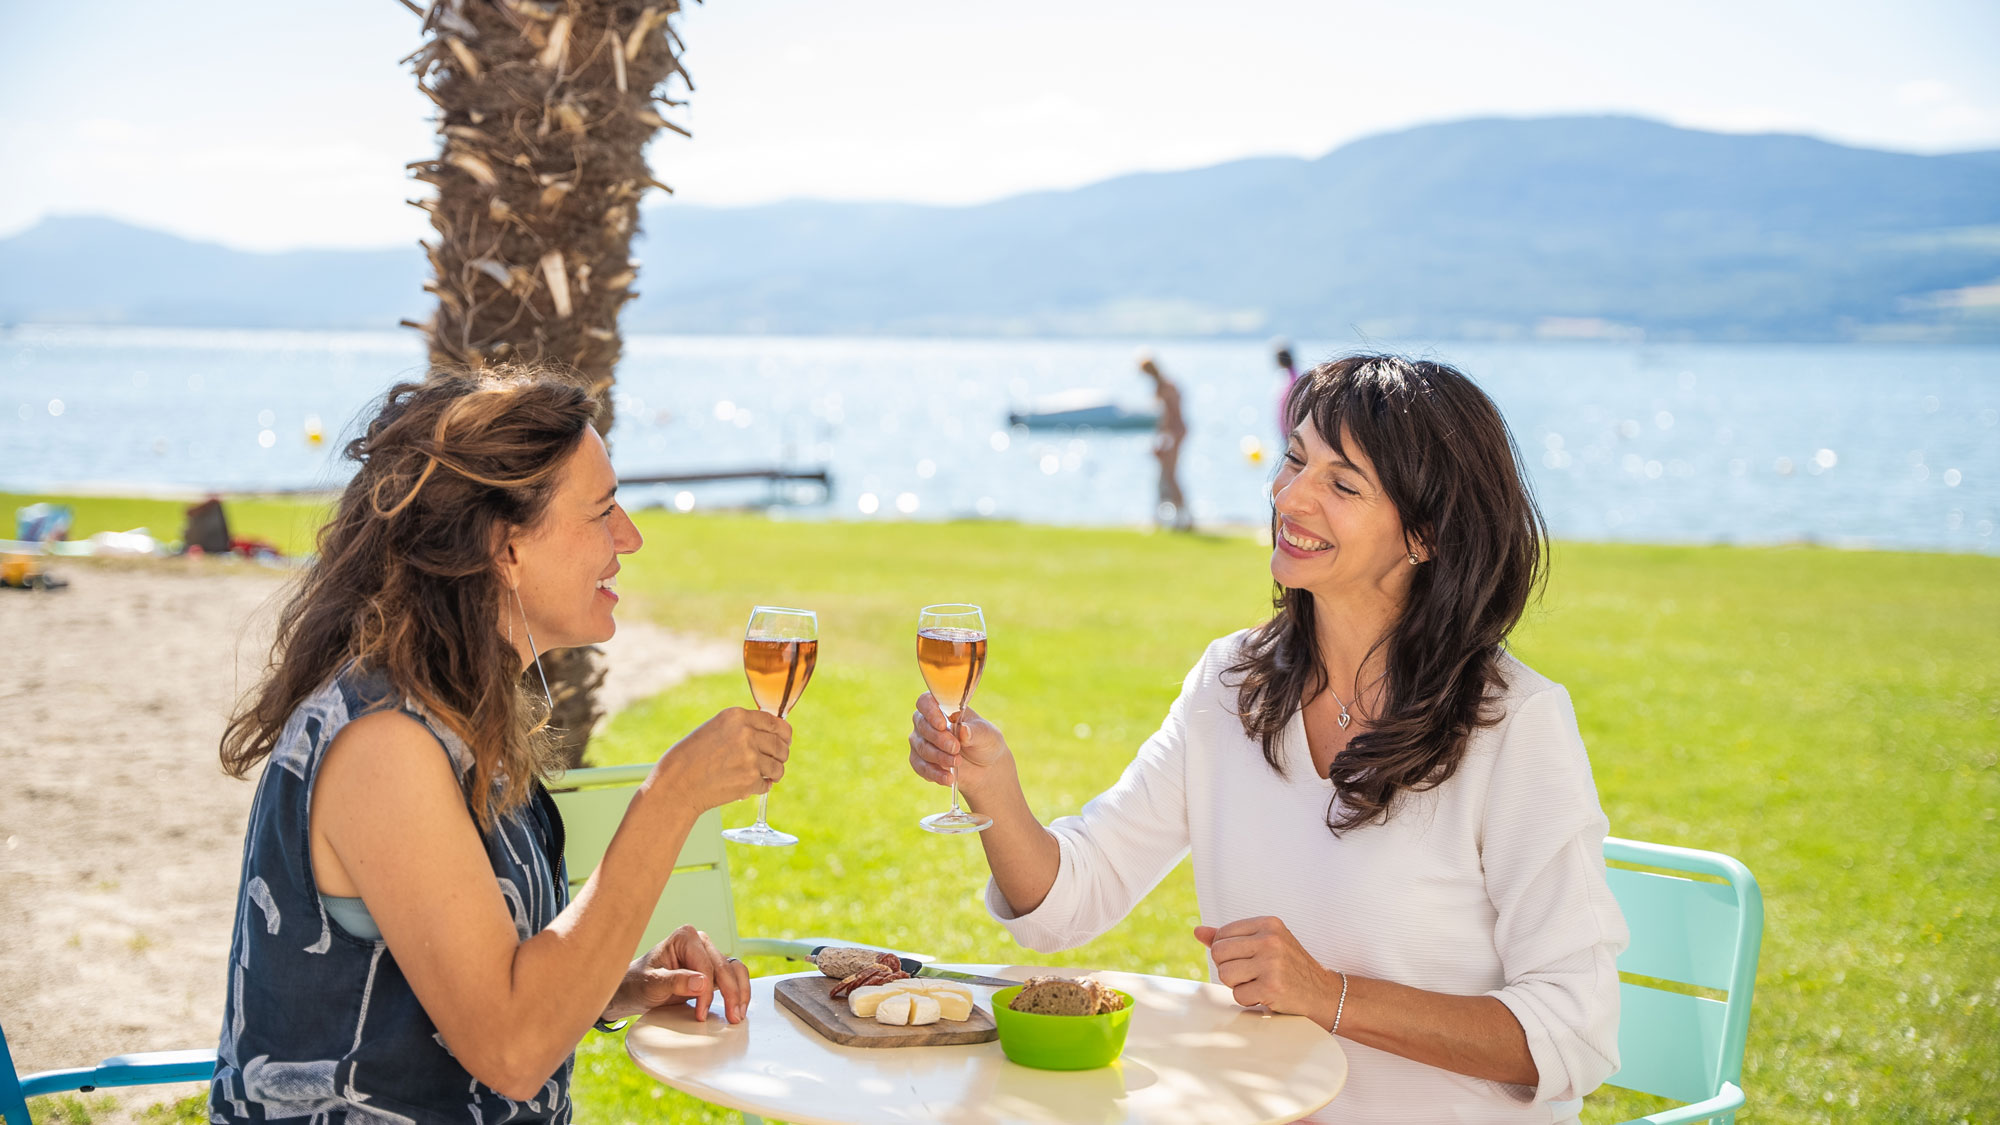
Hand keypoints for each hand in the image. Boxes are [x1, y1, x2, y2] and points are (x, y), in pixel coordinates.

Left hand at [602, 924, 751, 1023]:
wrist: (632, 991)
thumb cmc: (637, 982)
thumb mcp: (652, 984)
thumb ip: (676, 982)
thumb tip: (702, 982)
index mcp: (685, 938)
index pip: (705, 965)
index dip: (706, 991)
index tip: (701, 1013)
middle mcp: (700, 942)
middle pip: (725, 967)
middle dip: (731, 993)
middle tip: (732, 1016)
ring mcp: (707, 955)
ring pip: (734, 970)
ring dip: (740, 992)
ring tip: (738, 1014)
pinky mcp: (711, 970)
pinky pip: (732, 978)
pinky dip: (737, 992)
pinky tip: (737, 1007)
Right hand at [657, 707, 790, 812]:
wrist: (676, 784)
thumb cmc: (690, 758)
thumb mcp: (714, 730)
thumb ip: (740, 728)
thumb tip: (772, 735)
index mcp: (736, 716)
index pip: (775, 722)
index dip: (784, 733)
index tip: (786, 740)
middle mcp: (746, 733)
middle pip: (781, 745)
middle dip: (781, 756)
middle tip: (774, 763)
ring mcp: (750, 757)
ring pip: (778, 767)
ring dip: (773, 774)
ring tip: (762, 776)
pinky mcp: (750, 780)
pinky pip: (766, 784)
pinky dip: (760, 787)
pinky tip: (747, 787)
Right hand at [908, 692, 1009, 796]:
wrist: (985, 768)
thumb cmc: (985, 742)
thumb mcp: (987, 735)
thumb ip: (975, 731)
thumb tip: (963, 730)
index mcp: (942, 707)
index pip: (925, 702)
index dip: (930, 712)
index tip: (943, 725)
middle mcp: (926, 722)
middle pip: (922, 726)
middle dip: (939, 739)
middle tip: (956, 748)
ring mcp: (921, 742)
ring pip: (921, 748)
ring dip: (939, 757)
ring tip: (957, 762)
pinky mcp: (920, 762)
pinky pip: (920, 767)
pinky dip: (934, 774)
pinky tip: (948, 778)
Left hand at [1195, 917, 1341, 1026]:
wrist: (1322, 992)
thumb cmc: (1289, 966)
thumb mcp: (1264, 943)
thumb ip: (1230, 937)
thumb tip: (1198, 932)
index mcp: (1268, 924)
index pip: (1221, 935)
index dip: (1227, 952)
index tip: (1247, 959)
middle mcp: (1270, 940)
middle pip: (1219, 954)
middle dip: (1229, 968)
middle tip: (1250, 973)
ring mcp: (1272, 963)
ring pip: (1225, 975)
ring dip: (1238, 985)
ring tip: (1258, 982)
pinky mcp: (1272, 987)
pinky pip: (1238, 995)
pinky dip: (1249, 1000)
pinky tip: (1266, 994)